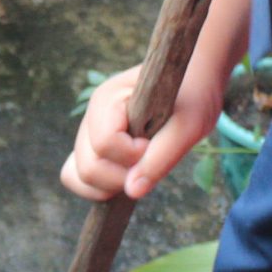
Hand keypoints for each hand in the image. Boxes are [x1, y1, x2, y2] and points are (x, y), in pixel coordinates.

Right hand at [61, 65, 223, 201]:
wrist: (193, 79)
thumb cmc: (194, 94)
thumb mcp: (190, 125)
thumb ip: (162, 157)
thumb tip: (132, 192)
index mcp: (108, 99)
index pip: (105, 144)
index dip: (134, 154)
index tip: (157, 141)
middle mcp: (91, 116)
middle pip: (87, 167)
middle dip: (122, 177)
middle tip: (150, 159)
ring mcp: (89, 133)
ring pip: (77, 175)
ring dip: (110, 185)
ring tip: (140, 169)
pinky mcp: (94, 148)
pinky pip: (77, 176)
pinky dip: (98, 188)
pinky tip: (126, 179)